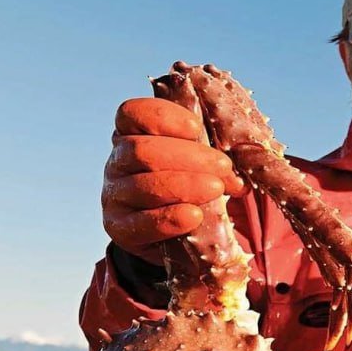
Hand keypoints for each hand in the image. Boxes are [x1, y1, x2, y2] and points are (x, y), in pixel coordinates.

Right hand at [101, 98, 244, 256]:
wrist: (175, 236)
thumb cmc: (191, 188)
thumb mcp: (201, 165)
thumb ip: (211, 157)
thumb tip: (236, 173)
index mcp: (132, 136)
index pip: (132, 114)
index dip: (162, 116)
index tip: (196, 128)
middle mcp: (117, 162)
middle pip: (141, 150)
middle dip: (187, 156)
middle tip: (223, 165)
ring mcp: (115, 196)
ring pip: (142, 185)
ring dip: (183, 185)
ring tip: (216, 188)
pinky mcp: (120, 229)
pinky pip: (140, 224)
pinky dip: (169, 219)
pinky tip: (194, 216)